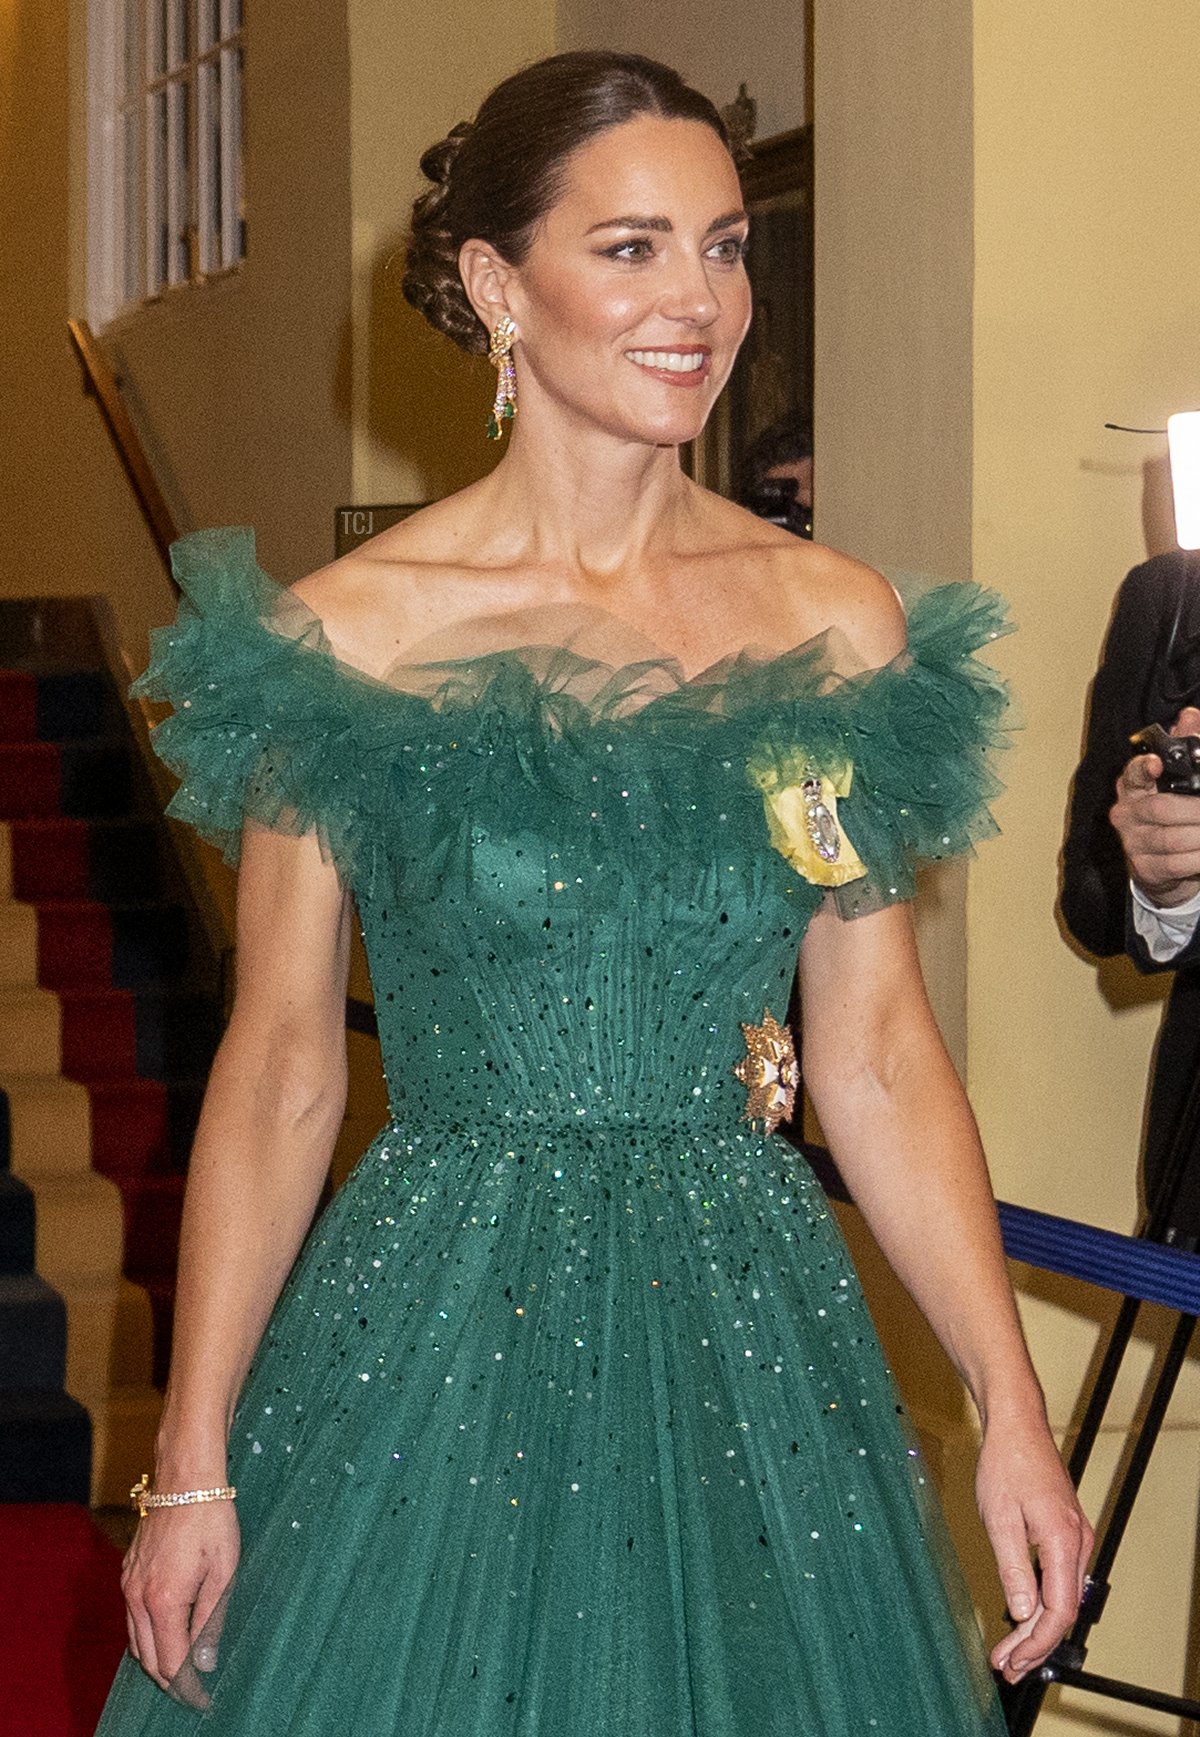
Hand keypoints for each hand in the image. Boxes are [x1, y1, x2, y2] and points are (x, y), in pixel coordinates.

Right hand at [121, 1501, 239, 1692]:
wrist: (185, 1477)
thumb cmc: (212, 1520)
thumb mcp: (224, 1571)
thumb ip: (212, 1620)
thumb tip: (205, 1663)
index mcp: (163, 1600)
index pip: (170, 1662)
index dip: (186, 1687)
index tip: (202, 1699)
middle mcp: (138, 1597)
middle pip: (148, 1658)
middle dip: (169, 1679)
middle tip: (193, 1689)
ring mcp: (128, 1584)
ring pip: (136, 1640)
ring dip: (156, 1659)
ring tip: (182, 1668)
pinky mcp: (128, 1572)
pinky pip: (132, 1618)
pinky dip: (147, 1635)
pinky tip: (167, 1633)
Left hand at [975, 1414, 1092, 1683]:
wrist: (1018, 1425)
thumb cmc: (1006, 1464)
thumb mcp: (999, 1518)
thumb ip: (1013, 1568)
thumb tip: (1023, 1613)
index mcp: (1063, 1541)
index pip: (1060, 1610)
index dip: (1037, 1642)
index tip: (1013, 1661)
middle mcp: (1078, 1543)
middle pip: (1063, 1610)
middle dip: (1035, 1645)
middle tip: (1006, 1667)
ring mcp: (1075, 1538)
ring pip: (1063, 1598)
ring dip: (1037, 1629)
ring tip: (1011, 1654)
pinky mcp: (1066, 1533)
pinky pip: (1060, 1580)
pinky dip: (1042, 1605)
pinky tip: (1023, 1619)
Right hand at [1111, 707, 1199, 906]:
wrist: (1162, 865)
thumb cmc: (1171, 813)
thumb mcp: (1176, 779)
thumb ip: (1185, 745)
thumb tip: (1190, 716)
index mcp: (1133, 787)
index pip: (1132, 774)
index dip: (1143, 769)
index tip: (1156, 764)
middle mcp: (1126, 814)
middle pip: (1161, 809)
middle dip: (1197, 811)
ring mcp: (1133, 844)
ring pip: (1172, 839)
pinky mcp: (1146, 868)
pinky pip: (1177, 864)